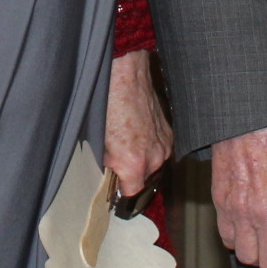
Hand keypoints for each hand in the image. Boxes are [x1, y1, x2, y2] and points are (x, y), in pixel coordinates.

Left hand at [104, 51, 173, 199]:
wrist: (125, 73)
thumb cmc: (107, 103)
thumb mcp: (97, 140)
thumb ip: (105, 164)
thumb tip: (108, 173)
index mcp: (133, 163)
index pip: (131, 194)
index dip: (121, 192)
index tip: (115, 188)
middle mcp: (154, 158)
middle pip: (143, 179)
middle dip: (130, 172)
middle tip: (116, 157)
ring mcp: (164, 144)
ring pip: (153, 164)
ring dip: (142, 158)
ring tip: (127, 140)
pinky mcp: (169, 132)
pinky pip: (160, 148)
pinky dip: (150, 145)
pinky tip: (137, 131)